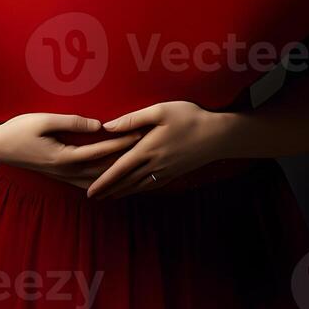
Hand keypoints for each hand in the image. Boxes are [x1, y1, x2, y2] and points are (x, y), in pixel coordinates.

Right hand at [0, 113, 140, 189]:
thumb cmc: (18, 129)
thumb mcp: (43, 119)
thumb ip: (71, 122)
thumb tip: (98, 124)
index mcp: (63, 157)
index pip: (100, 151)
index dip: (121, 143)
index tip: (140, 135)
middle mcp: (66, 171)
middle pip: (104, 169)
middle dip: (126, 160)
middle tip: (147, 150)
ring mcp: (63, 176)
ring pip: (98, 180)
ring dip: (118, 173)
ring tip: (139, 166)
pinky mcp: (61, 176)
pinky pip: (89, 181)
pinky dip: (106, 179)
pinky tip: (117, 177)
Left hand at [86, 101, 231, 200]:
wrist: (218, 135)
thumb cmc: (189, 117)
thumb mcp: (160, 111)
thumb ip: (132, 119)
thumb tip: (107, 126)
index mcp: (147, 149)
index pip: (119, 169)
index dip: (103, 181)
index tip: (90, 192)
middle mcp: (154, 165)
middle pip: (126, 182)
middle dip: (108, 190)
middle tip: (92, 197)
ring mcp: (165, 171)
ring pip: (138, 186)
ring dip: (122, 192)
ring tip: (109, 196)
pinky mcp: (175, 172)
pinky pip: (152, 185)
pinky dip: (139, 190)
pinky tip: (135, 190)